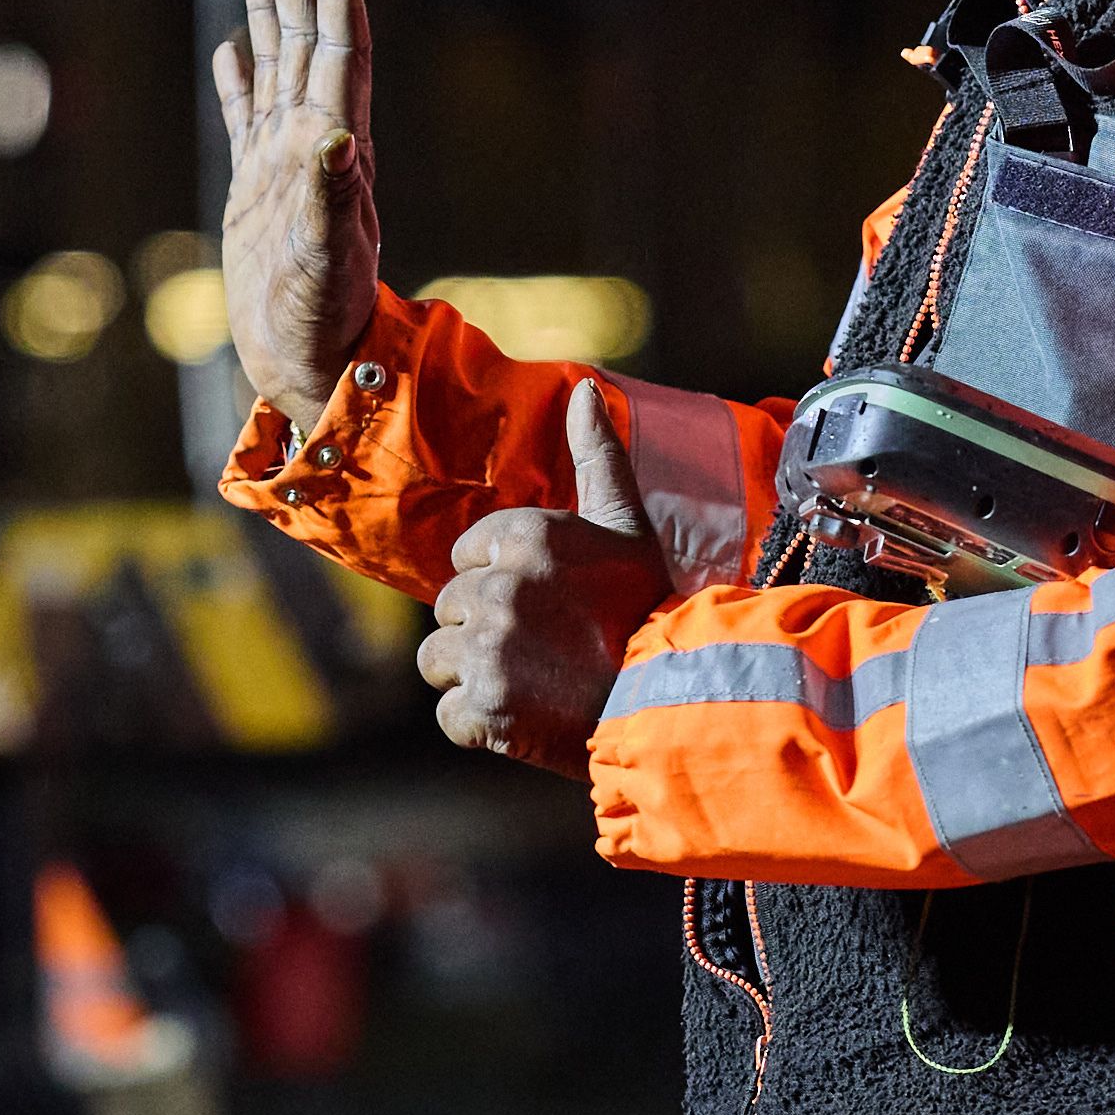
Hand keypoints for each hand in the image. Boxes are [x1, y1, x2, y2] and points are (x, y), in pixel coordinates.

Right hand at [208, 0, 380, 417]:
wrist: (311, 368)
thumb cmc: (322, 324)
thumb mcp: (324, 263)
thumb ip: (330, 200)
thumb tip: (338, 137)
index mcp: (336, 152)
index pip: (339, 52)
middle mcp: (316, 145)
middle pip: (307, 40)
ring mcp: (284, 164)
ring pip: (278, 65)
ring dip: (272, 8)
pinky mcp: (257, 190)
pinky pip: (247, 117)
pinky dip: (240, 78)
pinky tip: (233, 47)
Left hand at [424, 384, 671, 775]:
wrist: (674, 700)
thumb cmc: (651, 611)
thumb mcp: (628, 524)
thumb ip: (599, 454)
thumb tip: (586, 388)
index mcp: (525, 535)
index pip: (467, 555)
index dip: (502, 581)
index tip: (545, 604)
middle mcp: (498, 588)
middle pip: (450, 607)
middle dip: (485, 629)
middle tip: (543, 649)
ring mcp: (486, 649)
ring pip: (439, 659)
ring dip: (475, 676)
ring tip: (532, 683)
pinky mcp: (483, 708)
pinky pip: (452, 715)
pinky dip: (481, 726)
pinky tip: (525, 719)